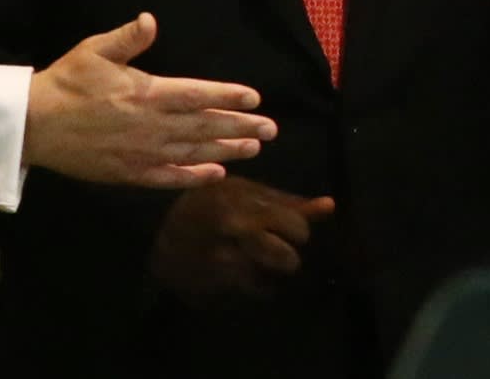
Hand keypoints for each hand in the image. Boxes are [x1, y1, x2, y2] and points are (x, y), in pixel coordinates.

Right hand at [25, 12, 276, 187]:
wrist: (30, 125)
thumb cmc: (66, 83)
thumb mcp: (94, 51)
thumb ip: (127, 38)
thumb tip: (150, 20)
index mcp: (146, 93)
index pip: (198, 95)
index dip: (228, 96)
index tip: (255, 98)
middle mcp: (150, 125)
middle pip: (205, 127)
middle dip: (241, 127)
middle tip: (271, 129)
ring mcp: (141, 152)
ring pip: (193, 153)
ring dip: (227, 151)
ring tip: (254, 149)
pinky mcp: (128, 172)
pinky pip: (168, 178)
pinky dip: (194, 177)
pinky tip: (216, 174)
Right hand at [149, 176, 336, 301]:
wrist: (160, 233)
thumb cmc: (210, 205)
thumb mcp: (246, 192)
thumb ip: (288, 202)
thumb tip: (330, 206)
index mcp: (248, 205)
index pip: (299, 228)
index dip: (300, 233)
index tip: (291, 233)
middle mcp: (235, 234)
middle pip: (288, 261)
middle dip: (288, 260)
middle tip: (279, 255)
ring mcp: (221, 265)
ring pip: (269, 284)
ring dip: (269, 279)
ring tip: (258, 265)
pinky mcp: (210, 289)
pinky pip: (247, 297)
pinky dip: (250, 291)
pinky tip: (240, 277)